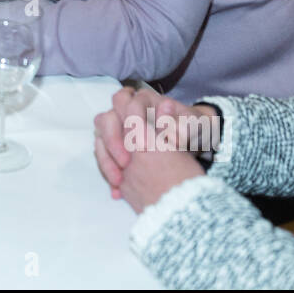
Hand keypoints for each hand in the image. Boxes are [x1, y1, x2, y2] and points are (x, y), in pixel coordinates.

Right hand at [94, 89, 213, 213]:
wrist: (193, 141)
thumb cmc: (192, 128)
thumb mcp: (193, 125)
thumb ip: (181, 120)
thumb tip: (167, 110)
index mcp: (145, 101)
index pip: (128, 103)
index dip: (132, 122)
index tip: (142, 145)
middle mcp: (126, 113)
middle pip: (106, 120)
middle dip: (113, 142)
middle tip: (126, 163)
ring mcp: (119, 130)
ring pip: (100, 141)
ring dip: (106, 160)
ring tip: (119, 181)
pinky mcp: (117, 149)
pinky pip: (105, 160)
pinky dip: (109, 175)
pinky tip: (118, 191)